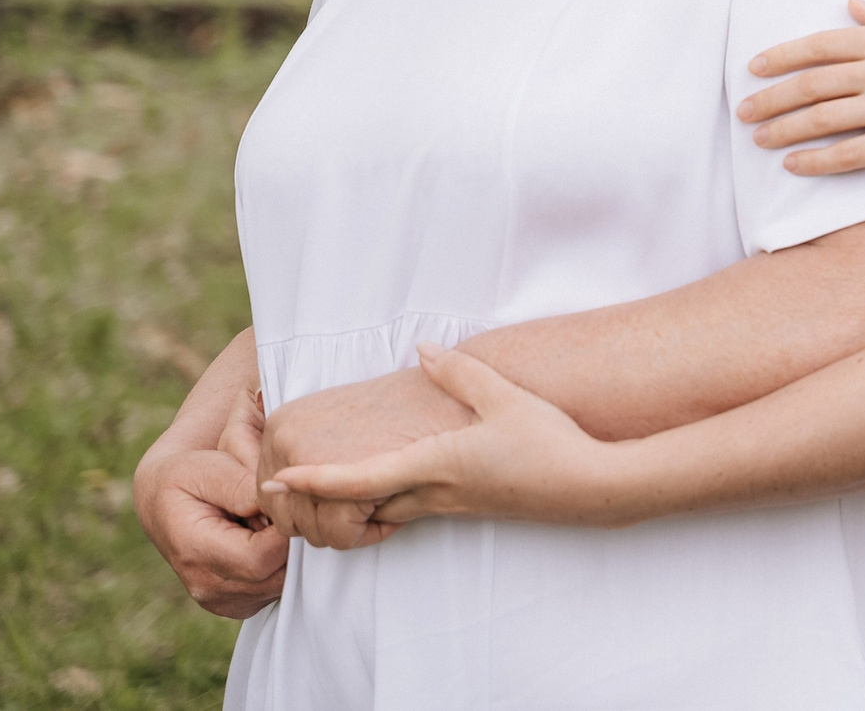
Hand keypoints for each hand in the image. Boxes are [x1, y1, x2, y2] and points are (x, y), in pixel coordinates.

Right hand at [133, 443, 287, 617]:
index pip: (260, 558)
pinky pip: (278, 590)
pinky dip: (282, 566)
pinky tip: (265, 541)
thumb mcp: (205, 468)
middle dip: (290, 542)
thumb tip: (272, 507)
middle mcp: (207, 588)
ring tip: (266, 525)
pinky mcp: (238, 605)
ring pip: (284, 585)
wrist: (163, 502)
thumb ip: (240, 486)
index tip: (283, 503)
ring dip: (287, 554)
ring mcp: (222, 601)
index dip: (284, 531)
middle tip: (276, 512)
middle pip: (278, 576)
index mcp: (195, 553)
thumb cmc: (186, 478)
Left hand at [265, 344, 630, 528]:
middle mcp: (433, 493)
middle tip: (279, 486)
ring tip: (319, 485)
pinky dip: (378, 505)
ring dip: (346, 506)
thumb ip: (461, 372)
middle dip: (315, 503)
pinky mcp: (463, 508)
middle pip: (357, 509)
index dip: (313, 482)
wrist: (590, 488)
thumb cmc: (548, 442)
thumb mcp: (505, 398)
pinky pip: (405, 512)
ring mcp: (448, 506)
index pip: (358, 481)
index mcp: (434, 466)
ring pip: (379, 514)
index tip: (275, 481)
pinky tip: (381, 485)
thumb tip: (421, 349)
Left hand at [741, 0, 864, 174]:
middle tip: (742, 110)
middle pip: (813, 83)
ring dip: (783, 130)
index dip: (781, 57)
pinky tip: (792, 164)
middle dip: (771, 98)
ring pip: (823, 119)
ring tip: (757, 138)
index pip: (821, 44)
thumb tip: (852, 5)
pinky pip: (849, 155)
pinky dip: (815, 161)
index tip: (753, 68)